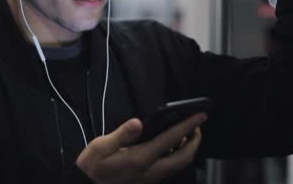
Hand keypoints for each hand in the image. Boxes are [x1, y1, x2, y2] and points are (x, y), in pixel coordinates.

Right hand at [76, 113, 206, 183]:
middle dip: (196, 140)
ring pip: (179, 164)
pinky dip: (178, 155)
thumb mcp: (99, 148)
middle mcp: (151, 170)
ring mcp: (151, 178)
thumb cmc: (92, 168)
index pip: (171, 139)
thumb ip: (120, 135)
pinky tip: (171, 145)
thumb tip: (138, 122)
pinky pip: (171, 168)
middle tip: (198, 125)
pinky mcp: (148, 181)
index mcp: (141, 159)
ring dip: (188, 149)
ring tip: (187, 133)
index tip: (201, 115)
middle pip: (184, 157)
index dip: (188, 126)